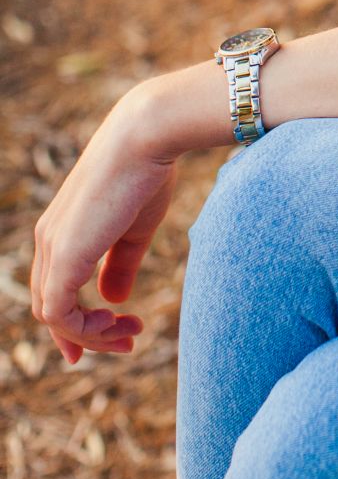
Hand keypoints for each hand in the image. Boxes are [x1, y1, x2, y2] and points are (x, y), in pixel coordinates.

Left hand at [30, 91, 179, 365]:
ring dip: (91, 334)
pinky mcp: (65, 257)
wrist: (146, 137)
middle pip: (50, 307)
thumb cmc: (147, 173)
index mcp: (62, 230)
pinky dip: (84, 328)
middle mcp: (48, 240)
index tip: (114, 332)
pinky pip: (59, 312)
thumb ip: (120, 264)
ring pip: (53, 315)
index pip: (55, 287)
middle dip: (87, 334)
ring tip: (129, 333)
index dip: (76, 320)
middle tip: (127, 342)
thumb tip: (114, 300)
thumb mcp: (134, 227)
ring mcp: (53, 247)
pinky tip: (116, 319)